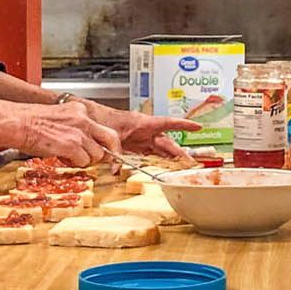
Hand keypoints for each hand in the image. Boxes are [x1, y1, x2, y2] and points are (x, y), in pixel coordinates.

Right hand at [0, 100, 123, 165]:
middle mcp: (83, 119)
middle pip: (112, 138)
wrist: (17, 123)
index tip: (112, 154)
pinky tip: (61, 158)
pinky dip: (74, 164)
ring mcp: (79, 132)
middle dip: (114, 154)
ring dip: (85, 161)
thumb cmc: (30, 122)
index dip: (108, 144)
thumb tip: (87, 146)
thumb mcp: (60, 119)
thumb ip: (76, 129)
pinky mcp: (72, 145)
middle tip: (113, 166)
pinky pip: (83, 161)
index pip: (103, 128)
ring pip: (97, 154)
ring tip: (68, 157)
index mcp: (80, 111)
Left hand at [82, 100, 200, 158]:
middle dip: (180, 153)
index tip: (197, 127)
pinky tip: (164, 169)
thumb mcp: (111, 136)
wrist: (93, 119)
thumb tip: (116, 170)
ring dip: (171, 159)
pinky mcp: (136, 145)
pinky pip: (151, 154)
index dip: (183, 125)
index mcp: (144, 123)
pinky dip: (158, 161)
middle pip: (167, 143)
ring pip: (161, 149)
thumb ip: (116, 154)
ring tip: (182, 169)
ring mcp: (142, 139)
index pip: (168, 123)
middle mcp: (146, 131)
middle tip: (192, 164)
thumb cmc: (104, 120)